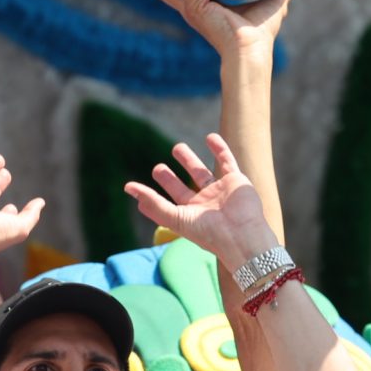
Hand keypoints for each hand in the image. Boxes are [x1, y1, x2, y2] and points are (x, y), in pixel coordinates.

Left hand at [126, 134, 276, 270]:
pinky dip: (220, 148)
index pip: (166, 203)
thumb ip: (154, 203)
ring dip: (190, 160)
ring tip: (178, 147)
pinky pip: (227, 161)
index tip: (133, 187)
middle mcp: (203, 204)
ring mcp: (220, 192)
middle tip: (158, 168)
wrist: (242, 234)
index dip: (151, 195)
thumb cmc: (208, 231)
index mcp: (189, 216)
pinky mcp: (236, 181)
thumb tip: (128, 188)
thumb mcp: (176, 218)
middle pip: (183, 188)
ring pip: (202, 172)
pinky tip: (211, 137)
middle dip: (170, 179)